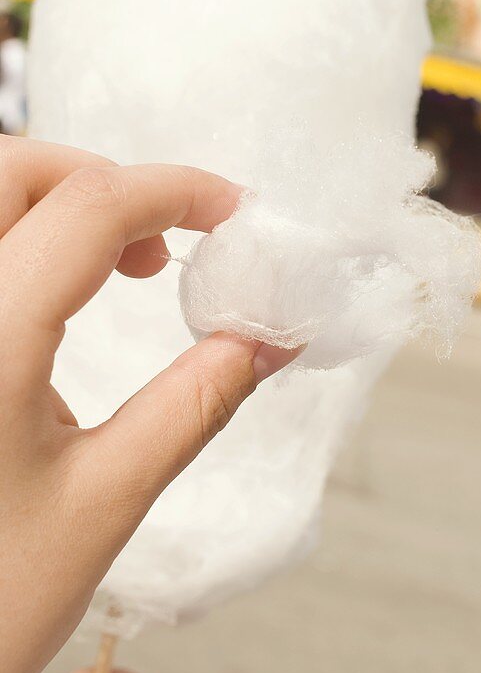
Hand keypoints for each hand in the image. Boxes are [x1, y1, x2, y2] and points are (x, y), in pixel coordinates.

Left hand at [0, 136, 298, 672]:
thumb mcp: (103, 503)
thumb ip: (192, 405)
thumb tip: (264, 341)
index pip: (90, 207)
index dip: (176, 189)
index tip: (234, 213)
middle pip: (13, 170)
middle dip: (101, 181)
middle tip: (164, 242)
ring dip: (59, 204)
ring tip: (124, 267)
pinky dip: (24, 241)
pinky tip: (60, 302)